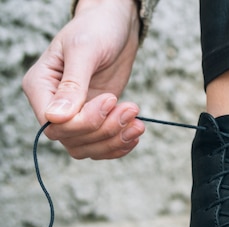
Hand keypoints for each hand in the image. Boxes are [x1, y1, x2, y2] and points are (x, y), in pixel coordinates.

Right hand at [22, 0, 143, 159]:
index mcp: (40, 87)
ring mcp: (75, 115)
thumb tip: (56, 118)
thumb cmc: (96, 29)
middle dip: (105, 130)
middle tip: (132, 107)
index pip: (55, 125)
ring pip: (88, 148)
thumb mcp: (84, 50)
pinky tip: (135, 132)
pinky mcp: (96, 119)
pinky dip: (120, 144)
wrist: (115, 26)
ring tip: (138, 122)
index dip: (85, 122)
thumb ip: (72, 84)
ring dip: (115, 140)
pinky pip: (102, 146)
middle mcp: (53, 106)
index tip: (110, 99)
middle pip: (72, 140)